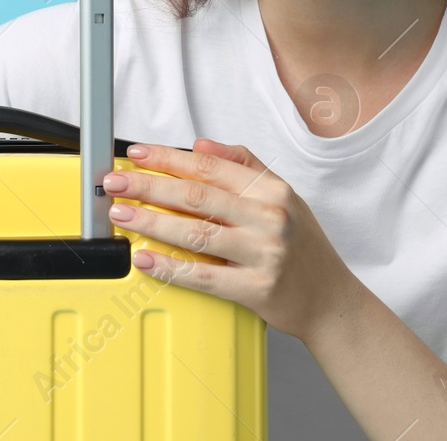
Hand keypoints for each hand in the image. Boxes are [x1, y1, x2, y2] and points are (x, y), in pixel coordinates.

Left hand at [102, 138, 355, 341]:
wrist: (330, 300)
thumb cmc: (302, 246)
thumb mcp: (284, 196)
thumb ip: (244, 166)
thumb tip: (200, 146)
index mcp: (273, 191)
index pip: (210, 167)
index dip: (168, 158)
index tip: (137, 154)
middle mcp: (269, 218)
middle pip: (197, 196)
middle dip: (149, 186)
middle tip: (116, 182)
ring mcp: (263, 254)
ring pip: (195, 233)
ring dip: (151, 222)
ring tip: (121, 215)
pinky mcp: (254, 289)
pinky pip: (202, 276)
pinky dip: (169, 267)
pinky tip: (145, 258)